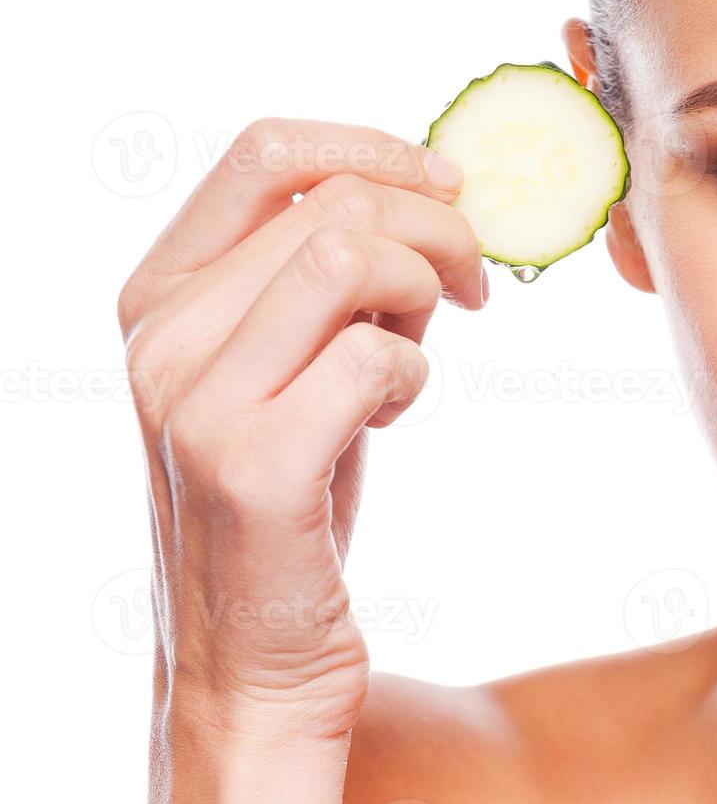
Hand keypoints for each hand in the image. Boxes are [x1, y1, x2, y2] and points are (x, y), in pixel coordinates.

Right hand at [117, 117, 485, 739]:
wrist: (254, 657)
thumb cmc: (288, 500)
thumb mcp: (288, 367)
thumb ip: (328, 280)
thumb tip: (432, 196)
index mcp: (160, 295)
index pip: (265, 153)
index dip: (377, 147)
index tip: (449, 184)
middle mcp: (161, 336)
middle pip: (334, 203)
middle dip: (438, 230)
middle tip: (470, 288)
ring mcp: (196, 401)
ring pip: (351, 257)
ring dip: (425, 290)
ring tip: (420, 345)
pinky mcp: (253, 467)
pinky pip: (374, 356)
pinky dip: (413, 372)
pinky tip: (390, 414)